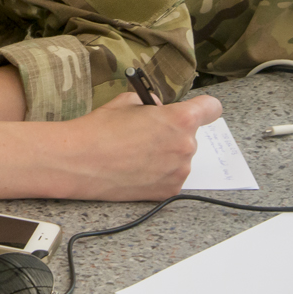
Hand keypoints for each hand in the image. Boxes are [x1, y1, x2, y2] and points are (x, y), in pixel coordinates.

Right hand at [59, 92, 222, 201]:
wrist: (80, 162)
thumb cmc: (101, 128)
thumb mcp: (127, 102)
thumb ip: (151, 103)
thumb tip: (158, 108)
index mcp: (180, 119)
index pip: (211, 108)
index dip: (204, 107)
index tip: (198, 110)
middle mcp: (186, 147)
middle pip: (190, 135)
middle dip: (173, 133)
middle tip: (146, 134)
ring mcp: (179, 172)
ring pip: (180, 157)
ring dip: (167, 154)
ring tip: (137, 154)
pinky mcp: (168, 191)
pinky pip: (171, 176)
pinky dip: (159, 172)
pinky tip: (137, 169)